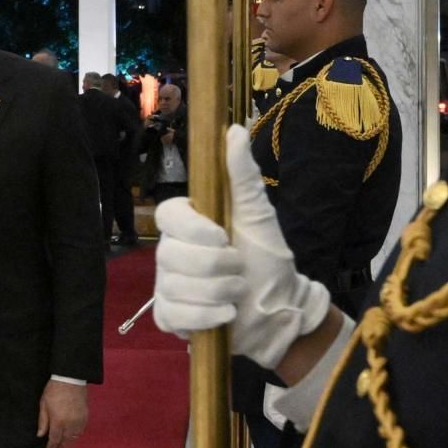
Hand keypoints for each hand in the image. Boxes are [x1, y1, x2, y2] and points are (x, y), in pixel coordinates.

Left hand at [38, 381, 88, 447]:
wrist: (70, 379)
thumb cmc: (54, 390)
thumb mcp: (44, 404)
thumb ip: (43, 421)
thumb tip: (40, 435)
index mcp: (58, 422)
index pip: (54, 440)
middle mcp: (70, 424)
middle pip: (65, 441)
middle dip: (59, 447)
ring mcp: (79, 421)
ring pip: (74, 438)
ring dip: (68, 443)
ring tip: (62, 445)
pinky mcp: (85, 417)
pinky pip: (81, 431)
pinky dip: (75, 436)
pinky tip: (71, 436)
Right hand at [150, 129, 330, 367]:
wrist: (280, 309)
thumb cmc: (268, 259)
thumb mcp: (259, 215)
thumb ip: (243, 175)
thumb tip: (235, 129)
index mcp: (188, 223)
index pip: (167, 215)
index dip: (193, 229)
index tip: (223, 237)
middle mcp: (170, 252)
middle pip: (170, 255)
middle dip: (216, 268)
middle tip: (239, 270)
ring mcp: (167, 284)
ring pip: (175, 286)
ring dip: (218, 293)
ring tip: (238, 293)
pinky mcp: (170, 316)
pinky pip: (173, 315)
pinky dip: (205, 317)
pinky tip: (225, 314)